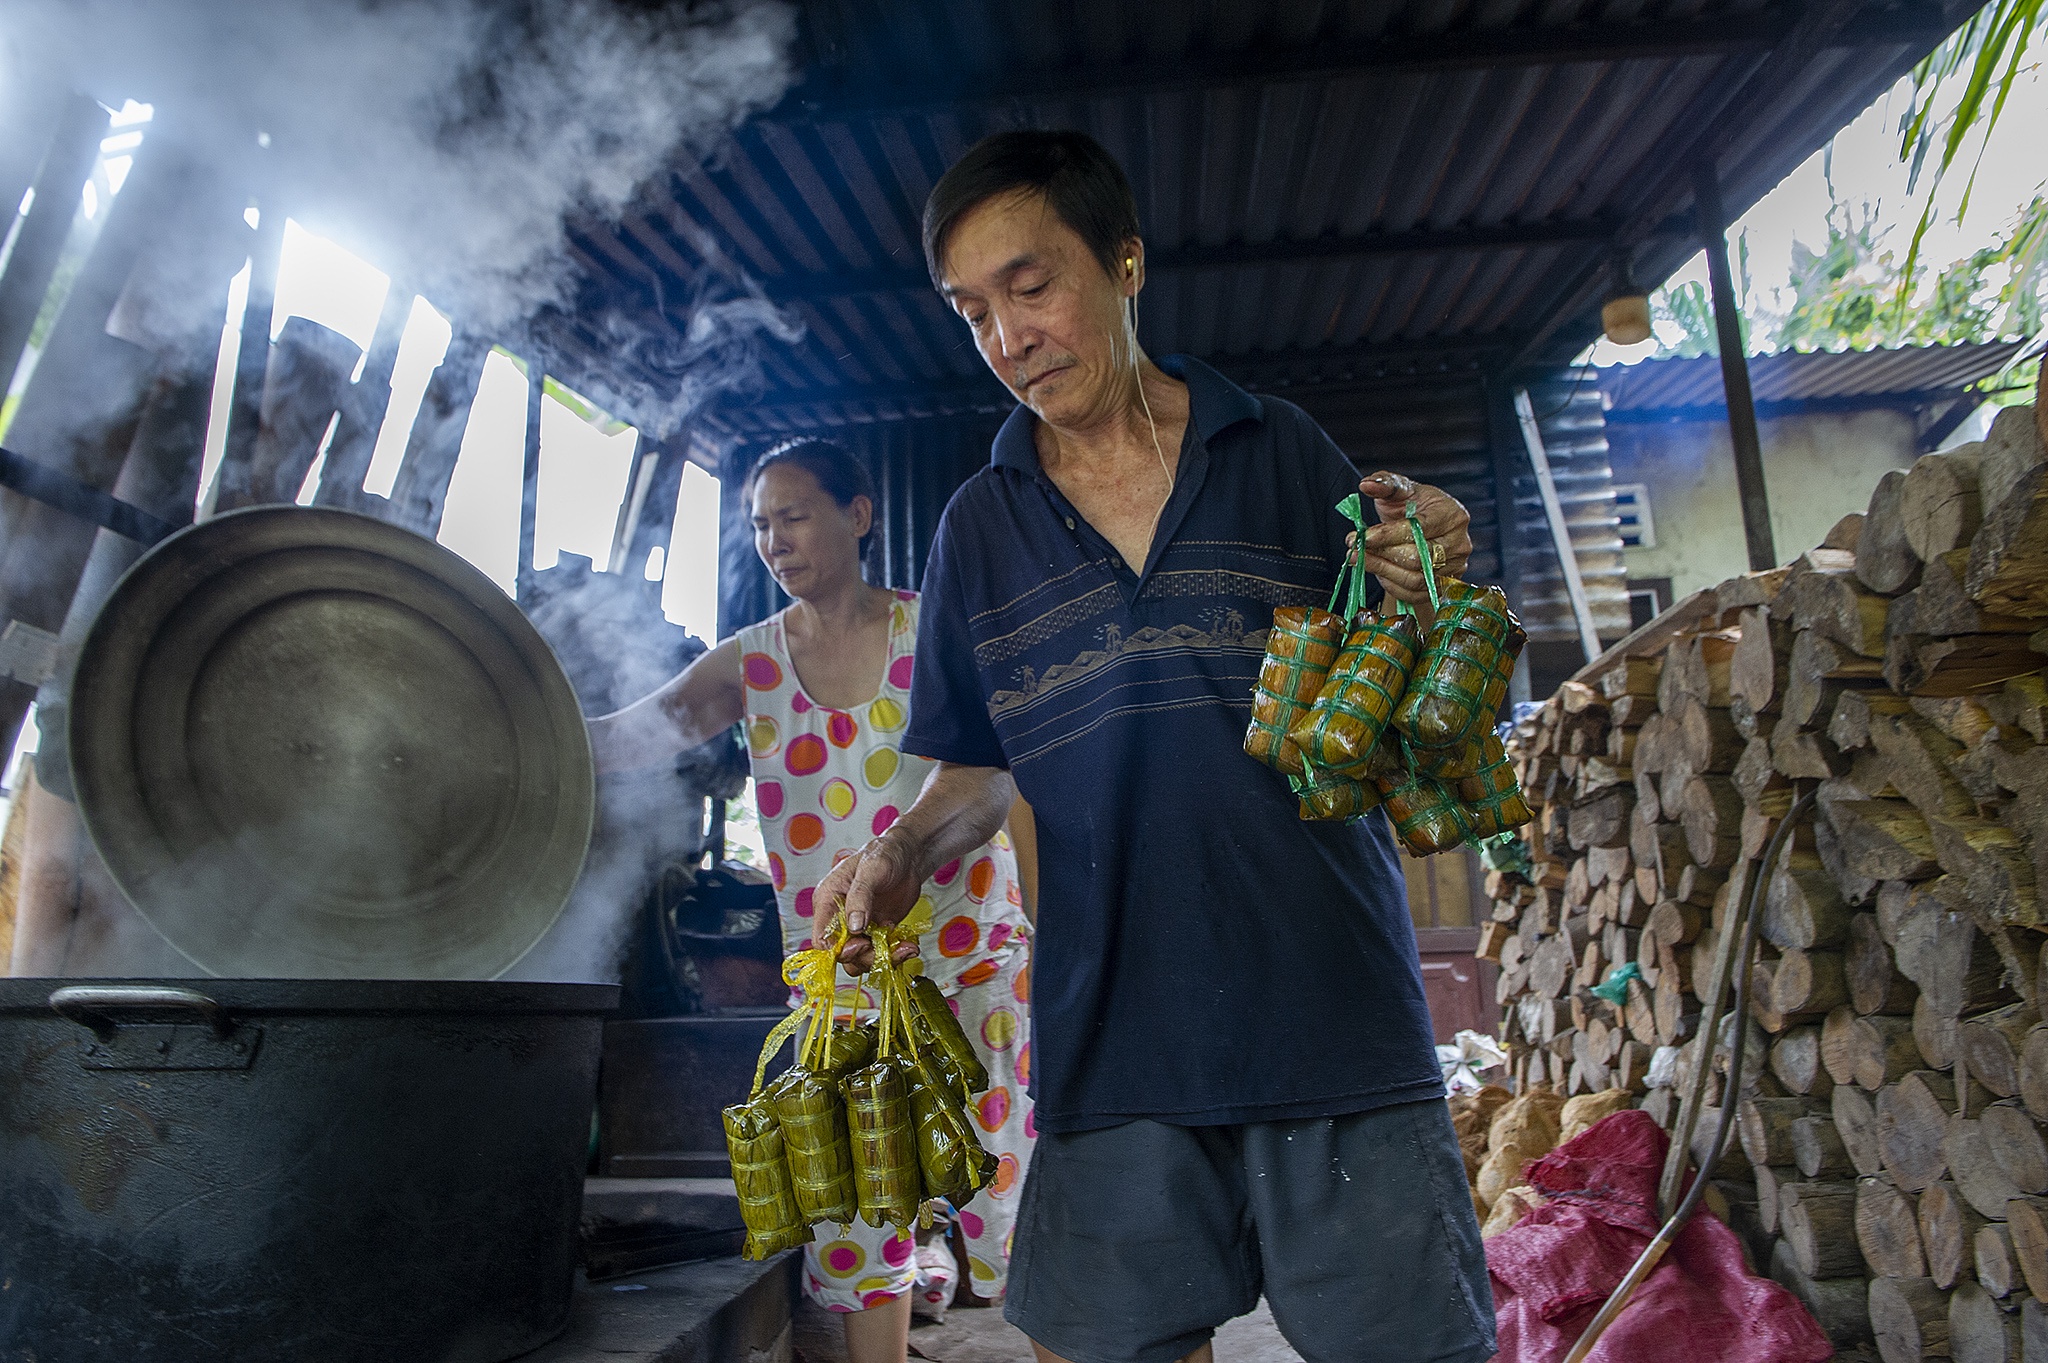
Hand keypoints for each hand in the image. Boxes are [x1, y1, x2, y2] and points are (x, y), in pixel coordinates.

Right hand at [812, 832, 924, 972]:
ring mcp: (860, 927)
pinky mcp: (878, 931)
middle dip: (864, 956)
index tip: (861, 944)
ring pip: (862, 959)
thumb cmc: (884, 854)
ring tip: (905, 948)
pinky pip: (882, 953)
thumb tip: (854, 926)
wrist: (908, 855)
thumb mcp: (871, 870)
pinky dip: (896, 954)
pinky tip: (909, 946)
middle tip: (885, 948)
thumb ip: (860, 897)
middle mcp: (840, 918)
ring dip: (882, 958)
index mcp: (828, 901)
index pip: (822, 938)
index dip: (837, 949)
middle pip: (842, 954)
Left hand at [1353, 474, 1471, 605]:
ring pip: (1414, 579)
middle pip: (1417, 558)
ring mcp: (1455, 566)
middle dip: (1381, 555)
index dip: (1387, 535)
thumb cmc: (1412, 507)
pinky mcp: (1445, 585)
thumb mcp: (1400, 490)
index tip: (1361, 536)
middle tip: (1354, 549)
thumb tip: (1366, 484)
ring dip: (1381, 571)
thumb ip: (1385, 484)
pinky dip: (1392, 585)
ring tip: (1360, 559)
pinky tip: (1378, 571)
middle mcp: (1459, 542)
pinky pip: (1415, 594)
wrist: (1424, 529)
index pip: (1418, 529)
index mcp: (1452, 514)